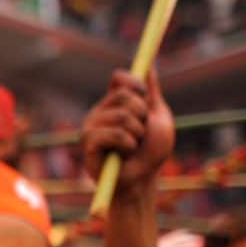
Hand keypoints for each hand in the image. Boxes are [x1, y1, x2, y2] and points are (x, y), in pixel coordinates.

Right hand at [82, 69, 173, 196]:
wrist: (142, 181)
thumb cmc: (151, 152)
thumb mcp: (158, 118)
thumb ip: (151, 93)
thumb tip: (149, 66)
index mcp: (113, 103)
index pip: (119, 78)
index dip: (135, 85)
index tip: (146, 98)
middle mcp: (99, 112)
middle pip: (123, 95)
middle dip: (142, 115)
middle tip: (140, 132)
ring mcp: (90, 127)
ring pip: (121, 116)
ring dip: (137, 134)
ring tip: (133, 147)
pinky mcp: (87, 144)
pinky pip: (111, 134)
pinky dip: (126, 144)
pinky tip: (123, 155)